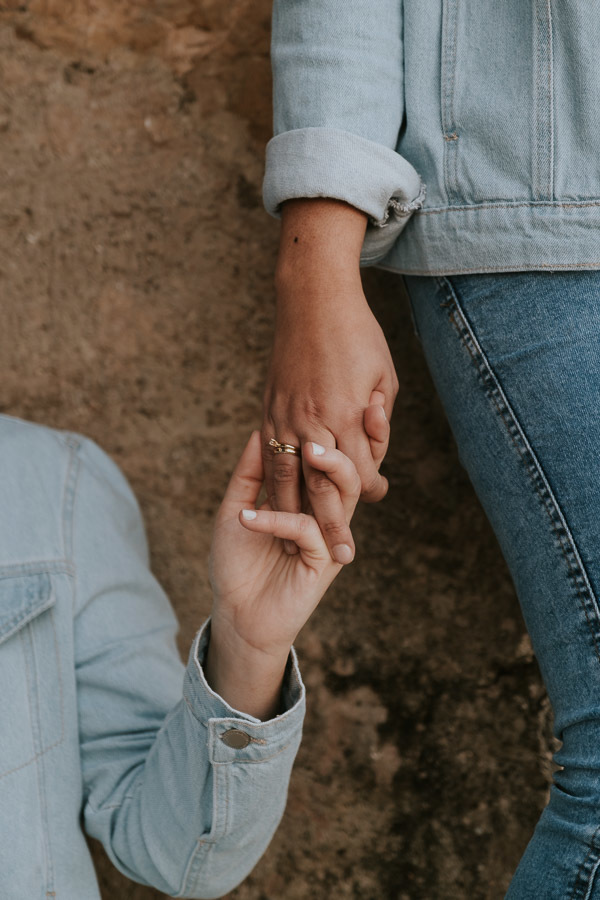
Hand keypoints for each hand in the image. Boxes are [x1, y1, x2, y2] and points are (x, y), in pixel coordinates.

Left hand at [205, 430, 360, 717]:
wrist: (237, 614)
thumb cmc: (237, 562)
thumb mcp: (235, 508)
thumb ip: (250, 473)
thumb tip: (259, 430)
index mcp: (311, 498)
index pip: (334, 458)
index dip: (345, 430)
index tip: (343, 396)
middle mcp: (325, 513)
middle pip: (351, 469)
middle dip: (353, 439)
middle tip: (341, 412)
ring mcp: (327, 536)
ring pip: (343, 495)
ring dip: (331, 469)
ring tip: (311, 450)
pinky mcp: (321, 562)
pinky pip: (307, 530)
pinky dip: (277, 519)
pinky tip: (248, 518)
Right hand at [263, 277, 395, 562]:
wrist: (311, 299)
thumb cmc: (358, 335)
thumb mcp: (383, 376)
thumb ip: (378, 420)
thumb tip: (376, 454)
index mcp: (346, 415)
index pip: (358, 471)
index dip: (368, 492)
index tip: (376, 501)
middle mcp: (313, 422)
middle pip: (321, 487)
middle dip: (330, 526)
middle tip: (339, 559)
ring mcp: (285, 418)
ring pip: (287, 479)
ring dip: (291, 515)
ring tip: (295, 545)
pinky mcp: (268, 410)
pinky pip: (268, 457)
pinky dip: (272, 484)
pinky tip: (273, 502)